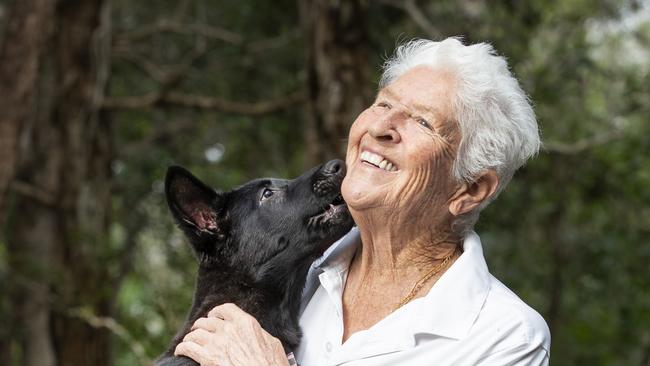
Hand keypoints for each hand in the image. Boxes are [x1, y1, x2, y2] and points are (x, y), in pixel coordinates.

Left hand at [174, 303, 288, 365]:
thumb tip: (257, 333)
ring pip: (196, 333)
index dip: (217, 312)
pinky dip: (182, 348)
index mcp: (246, 323)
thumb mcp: (272, 344)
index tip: (214, 316)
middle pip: (207, 321)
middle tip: (199, 330)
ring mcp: (217, 343)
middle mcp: (229, 330)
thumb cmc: (271, 365)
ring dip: (191, 337)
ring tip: (189, 341)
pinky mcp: (207, 358)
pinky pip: (187, 348)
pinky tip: (181, 351)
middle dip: (202, 325)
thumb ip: (260, 334)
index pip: (226, 309)